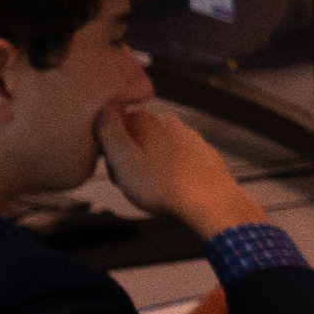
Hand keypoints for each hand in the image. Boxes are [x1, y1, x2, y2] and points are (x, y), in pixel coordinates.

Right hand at [91, 96, 247, 233]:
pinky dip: (172, 171)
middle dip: (130, 158)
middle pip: (136, 138)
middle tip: (132, 182)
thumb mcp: (121, 159)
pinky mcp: (203, 153)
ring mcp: (189, 137)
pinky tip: (172, 187)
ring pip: (157, 149)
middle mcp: (169, 122)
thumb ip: (107, 130)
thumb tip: (103, 109)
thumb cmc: (163, 187)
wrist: (210, 203)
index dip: (110, 151)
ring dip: (150, 165)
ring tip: (153, 188)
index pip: (114, 128)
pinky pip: (178, 160)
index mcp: (145, 121)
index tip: (115, 169)